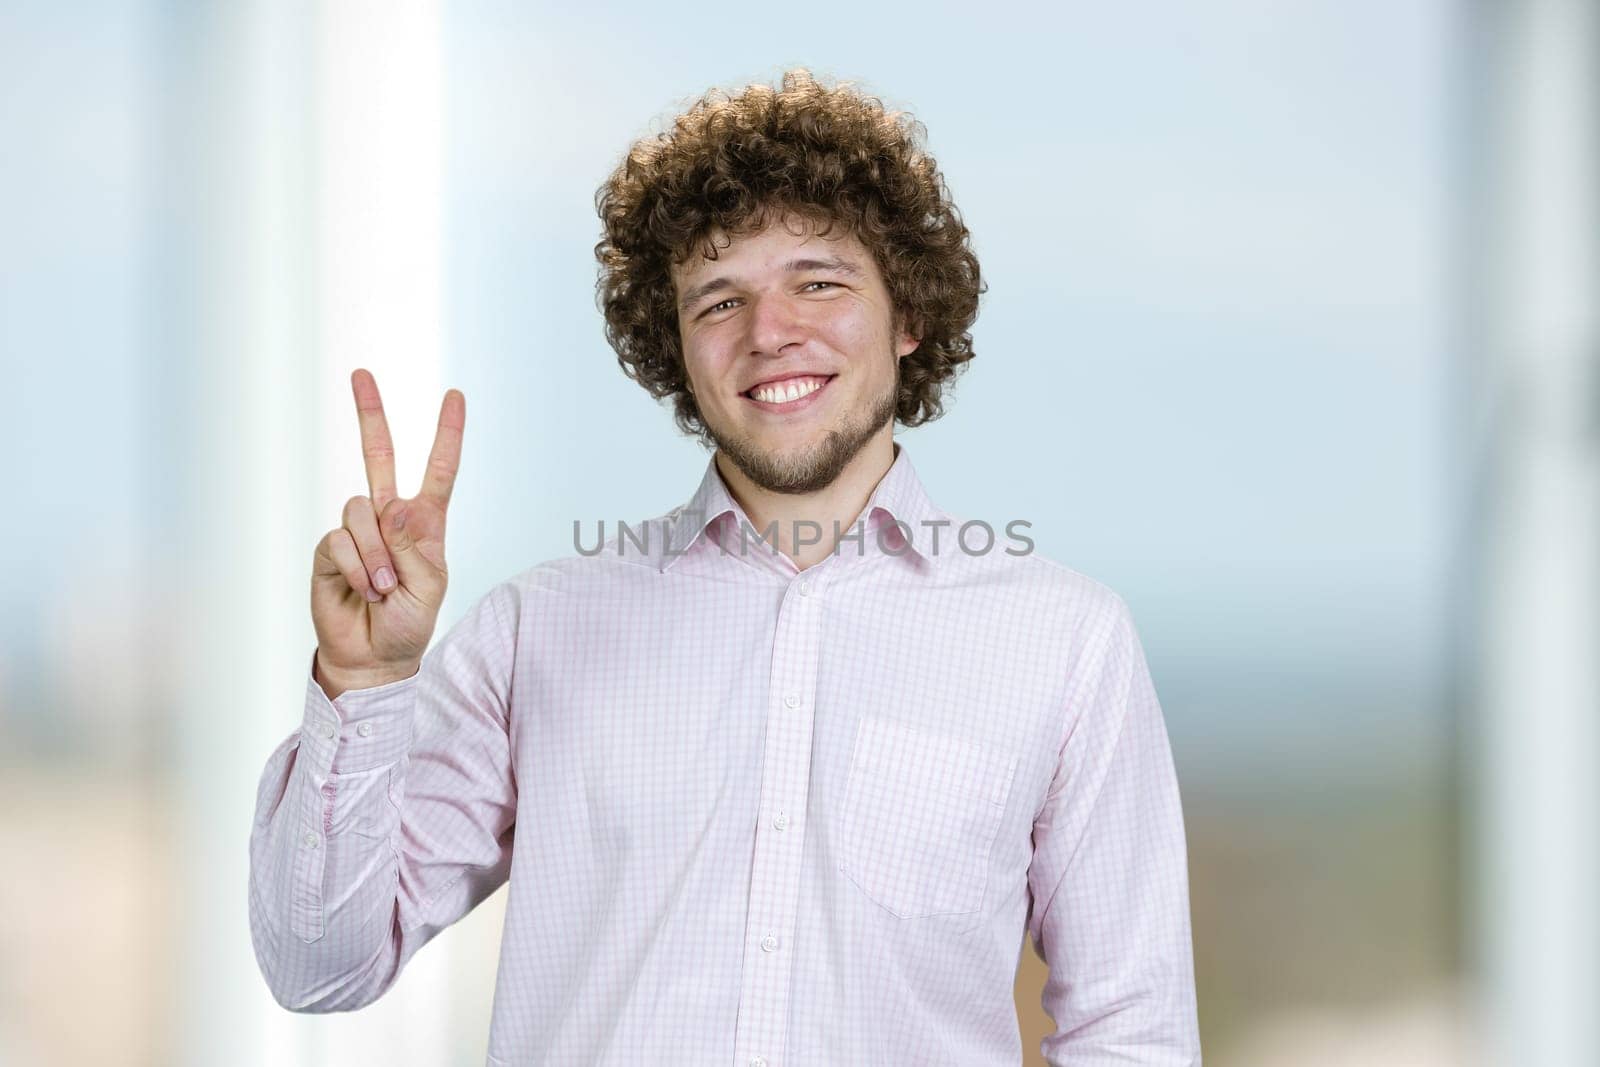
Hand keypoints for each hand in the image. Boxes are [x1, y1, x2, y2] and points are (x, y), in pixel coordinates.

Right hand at [311, 368, 464, 690]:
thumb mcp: (429, 585)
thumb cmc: (408, 621)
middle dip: (370, 413)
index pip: (438, 471)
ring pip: (363, 510)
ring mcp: (358, 530)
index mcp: (424, 523)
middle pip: (378, 456)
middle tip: (360, 373)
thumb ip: (414, 545)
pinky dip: (359, 568)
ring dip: (378, 554)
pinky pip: (342, 539)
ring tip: (384, 588)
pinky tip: (365, 589)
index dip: (447, 434)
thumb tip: (393, 504)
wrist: (374, 656)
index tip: (455, 396)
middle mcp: (389, 517)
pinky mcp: (331, 547)